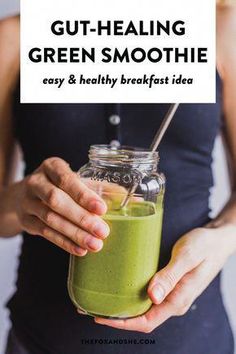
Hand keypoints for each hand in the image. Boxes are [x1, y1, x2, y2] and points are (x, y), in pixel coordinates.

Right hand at [14, 157, 109, 255]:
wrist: (26, 195)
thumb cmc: (60, 185)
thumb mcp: (77, 180)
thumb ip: (102, 188)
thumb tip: (132, 200)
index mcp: (51, 166)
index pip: (66, 179)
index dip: (83, 195)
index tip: (102, 209)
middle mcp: (36, 182)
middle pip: (56, 200)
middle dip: (81, 217)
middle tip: (102, 231)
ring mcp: (27, 202)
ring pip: (50, 219)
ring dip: (74, 233)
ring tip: (95, 244)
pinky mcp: (25, 220)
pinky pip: (45, 233)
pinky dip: (64, 242)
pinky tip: (80, 250)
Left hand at [95, 226, 232, 331]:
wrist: (217, 239)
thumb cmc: (205, 246)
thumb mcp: (187, 257)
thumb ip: (170, 276)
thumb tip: (152, 297)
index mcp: (177, 300)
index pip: (146, 321)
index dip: (122, 323)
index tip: (100, 317)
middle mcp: (172, 301)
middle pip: (141, 317)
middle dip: (117, 316)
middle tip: (92, 306)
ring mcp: (170, 293)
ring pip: (143, 306)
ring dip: (123, 305)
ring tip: (100, 296)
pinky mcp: (168, 283)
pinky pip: (147, 294)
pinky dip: (131, 293)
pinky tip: (119, 284)